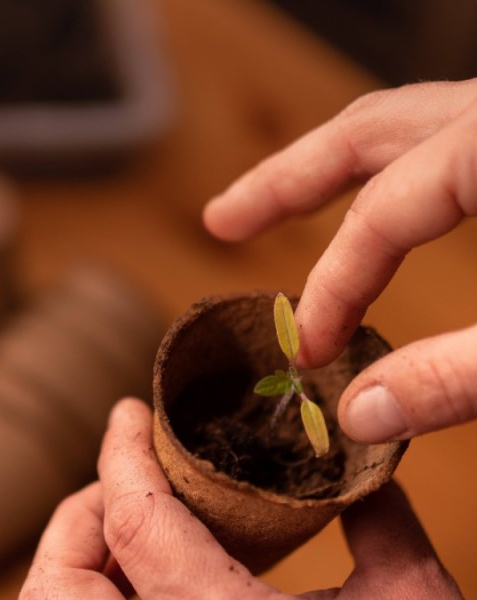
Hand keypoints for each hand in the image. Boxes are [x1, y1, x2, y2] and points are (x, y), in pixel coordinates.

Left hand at [19, 398, 459, 598]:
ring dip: (86, 565)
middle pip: (58, 585)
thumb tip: (362, 470)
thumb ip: (379, 527)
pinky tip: (153, 584)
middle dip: (84, 519)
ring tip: (138, 531)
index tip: (128, 414)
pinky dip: (102, 599)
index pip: (132, 521)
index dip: (121, 454)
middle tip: (129, 484)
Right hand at [203, 79, 476, 442]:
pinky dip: (384, 168)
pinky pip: (437, 139)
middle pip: (366, 131)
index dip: (335, 288)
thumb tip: (360, 415)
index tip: (311, 353)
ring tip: (271, 202)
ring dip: (326, 162)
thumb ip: (458, 378)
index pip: (382, 216)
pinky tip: (368, 201)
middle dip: (285, 178)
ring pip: (399, 123)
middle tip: (221, 222)